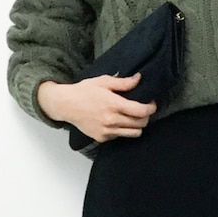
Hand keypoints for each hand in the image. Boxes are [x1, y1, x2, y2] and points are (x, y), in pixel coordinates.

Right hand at [38, 74, 156, 140]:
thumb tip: (139, 79)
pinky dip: (123, 130)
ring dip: (137, 126)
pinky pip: (120, 136)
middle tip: (142, 110)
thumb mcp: (103, 81)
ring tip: (132, 117)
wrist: (66, 105)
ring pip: (134, 133)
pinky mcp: (102, 138)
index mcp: (114, 104)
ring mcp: (107, 131)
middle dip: (146, 116)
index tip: (151, 104)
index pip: (141, 111)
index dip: (151, 108)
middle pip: (141, 124)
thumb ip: (123, 82)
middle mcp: (111, 120)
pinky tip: (117, 121)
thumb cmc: (84, 91)